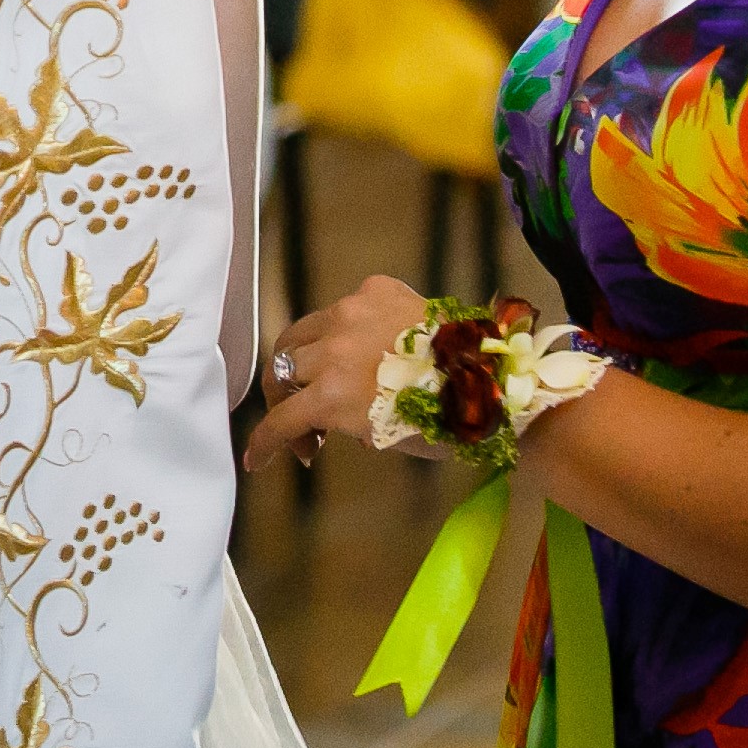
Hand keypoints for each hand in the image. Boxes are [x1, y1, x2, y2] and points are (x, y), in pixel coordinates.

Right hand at [244, 269, 428, 470]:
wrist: (491, 378)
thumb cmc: (442, 422)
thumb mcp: (383, 437)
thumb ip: (346, 424)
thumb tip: (335, 422)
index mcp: (330, 393)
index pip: (281, 419)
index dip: (264, 442)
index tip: (257, 459)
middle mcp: (330, 347)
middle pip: (282, 369)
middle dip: (286, 401)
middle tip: (309, 427)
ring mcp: (350, 311)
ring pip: (304, 332)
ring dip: (307, 361)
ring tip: (329, 382)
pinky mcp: (375, 289)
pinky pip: (344, 309)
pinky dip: (345, 331)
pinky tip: (369, 348)